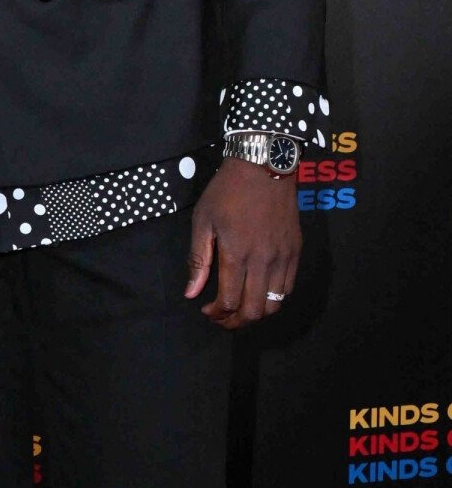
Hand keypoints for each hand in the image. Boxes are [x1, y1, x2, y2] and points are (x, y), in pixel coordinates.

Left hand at [185, 157, 301, 328]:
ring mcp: (284, 258)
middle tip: (222, 317)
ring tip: (241, 307)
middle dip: (236, 321)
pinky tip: (259, 290)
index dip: (217, 314)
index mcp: (237, 254)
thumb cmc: (226, 191)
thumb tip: (191, 293)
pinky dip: (274, 297)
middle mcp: (264, 261)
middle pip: (254, 311)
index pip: (230, 302)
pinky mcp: (296, 251)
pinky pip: (288, 288)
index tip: (207, 310)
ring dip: (256, 313)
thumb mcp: (203, 219)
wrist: (263, 166)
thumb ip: (198, 259)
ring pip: (275, 304)